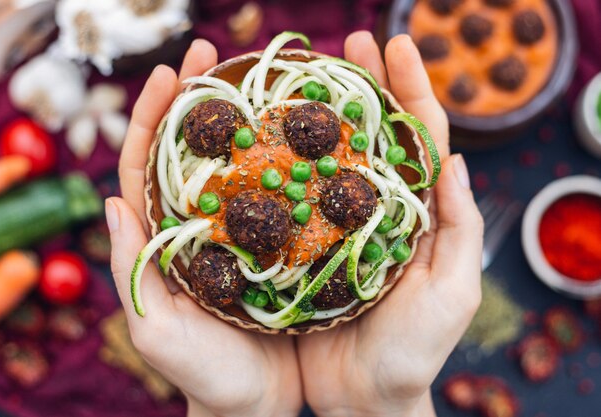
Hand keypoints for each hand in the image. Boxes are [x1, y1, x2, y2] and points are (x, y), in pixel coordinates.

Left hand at [106, 40, 301, 416]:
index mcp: (162, 240)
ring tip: (265, 77)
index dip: (154, 119)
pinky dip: (283, 160)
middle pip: (191, 152)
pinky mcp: (271, 244)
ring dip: (244, 119)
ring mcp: (236, 232)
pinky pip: (274, 194)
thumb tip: (112, 203)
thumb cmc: (206, 375)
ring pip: (235, 164)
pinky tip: (305, 137)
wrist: (254, 404)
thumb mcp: (159, 330)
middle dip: (199, 97)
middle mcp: (197, 227)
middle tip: (217, 51)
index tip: (172, 72)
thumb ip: (134, 272)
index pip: (146, 168)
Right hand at [297, 32, 482, 416]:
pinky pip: (292, 195)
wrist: (363, 396)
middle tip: (346, 41)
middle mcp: (374, 208)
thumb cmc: (413, 350)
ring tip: (301, 73)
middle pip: (372, 134)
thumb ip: (458, 228)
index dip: (409, 89)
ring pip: (329, 156)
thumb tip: (453, 160)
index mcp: (416, 212)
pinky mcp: (302, 244)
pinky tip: (265, 137)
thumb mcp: (452, 292)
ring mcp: (336, 223)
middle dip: (363, 83)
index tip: (393, 44)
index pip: (419, 138)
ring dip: (318, 112)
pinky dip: (282, 162)